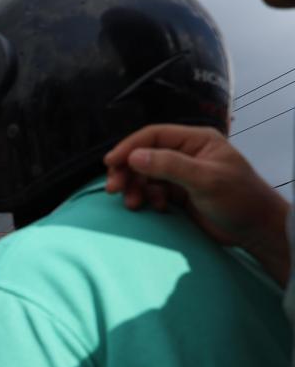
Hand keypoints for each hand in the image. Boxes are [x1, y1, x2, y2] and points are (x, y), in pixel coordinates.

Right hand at [103, 124, 289, 281]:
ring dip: (135, 188)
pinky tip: (155, 209)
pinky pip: (153, 192)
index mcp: (196, 141)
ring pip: (146, 175)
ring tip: (133, 205)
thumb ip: (170, 165)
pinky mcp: (179, 194)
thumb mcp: (205, 180)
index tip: (110, 163)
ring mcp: (182, 175)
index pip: (154, 136)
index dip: (129, 147)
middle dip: (127, 171)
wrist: (257, 231)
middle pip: (145, 156)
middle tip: (113, 189)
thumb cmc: (239, 200)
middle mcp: (186, 154)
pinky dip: (148, 199)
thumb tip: (133, 156)